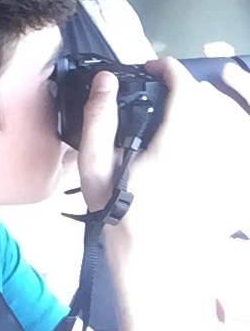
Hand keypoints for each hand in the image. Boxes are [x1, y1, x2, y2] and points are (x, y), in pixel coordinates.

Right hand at [81, 58, 249, 238]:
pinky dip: (224, 132)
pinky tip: (204, 137)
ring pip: (229, 122)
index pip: (186, 90)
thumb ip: (98, 118)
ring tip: (181, 110)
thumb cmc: (121, 214)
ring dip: (206, 107)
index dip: (168, 69)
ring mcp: (226, 172)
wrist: (156, 263)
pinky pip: (236, 146)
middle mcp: (209, 155)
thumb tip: (105, 81)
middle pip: (210, 102)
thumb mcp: (94, 166)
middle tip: (160, 89)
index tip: (152, 68)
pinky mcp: (235, 187)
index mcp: (176, 146)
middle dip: (185, 87)